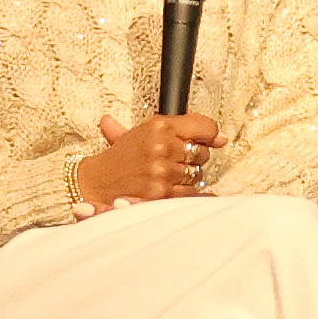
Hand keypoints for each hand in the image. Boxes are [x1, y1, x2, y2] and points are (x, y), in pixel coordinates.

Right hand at [76, 112, 220, 207]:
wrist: (97, 180)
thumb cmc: (123, 155)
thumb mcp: (146, 131)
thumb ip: (184, 129)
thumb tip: (221, 138)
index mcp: (160, 126)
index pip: (206, 127)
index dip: (209, 135)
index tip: (207, 140)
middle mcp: (162, 146)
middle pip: (203, 153)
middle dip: (194, 157)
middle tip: (176, 159)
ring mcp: (163, 170)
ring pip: (198, 174)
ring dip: (188, 176)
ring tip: (168, 173)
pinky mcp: (162, 192)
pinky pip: (190, 192)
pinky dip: (184, 191)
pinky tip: (170, 186)